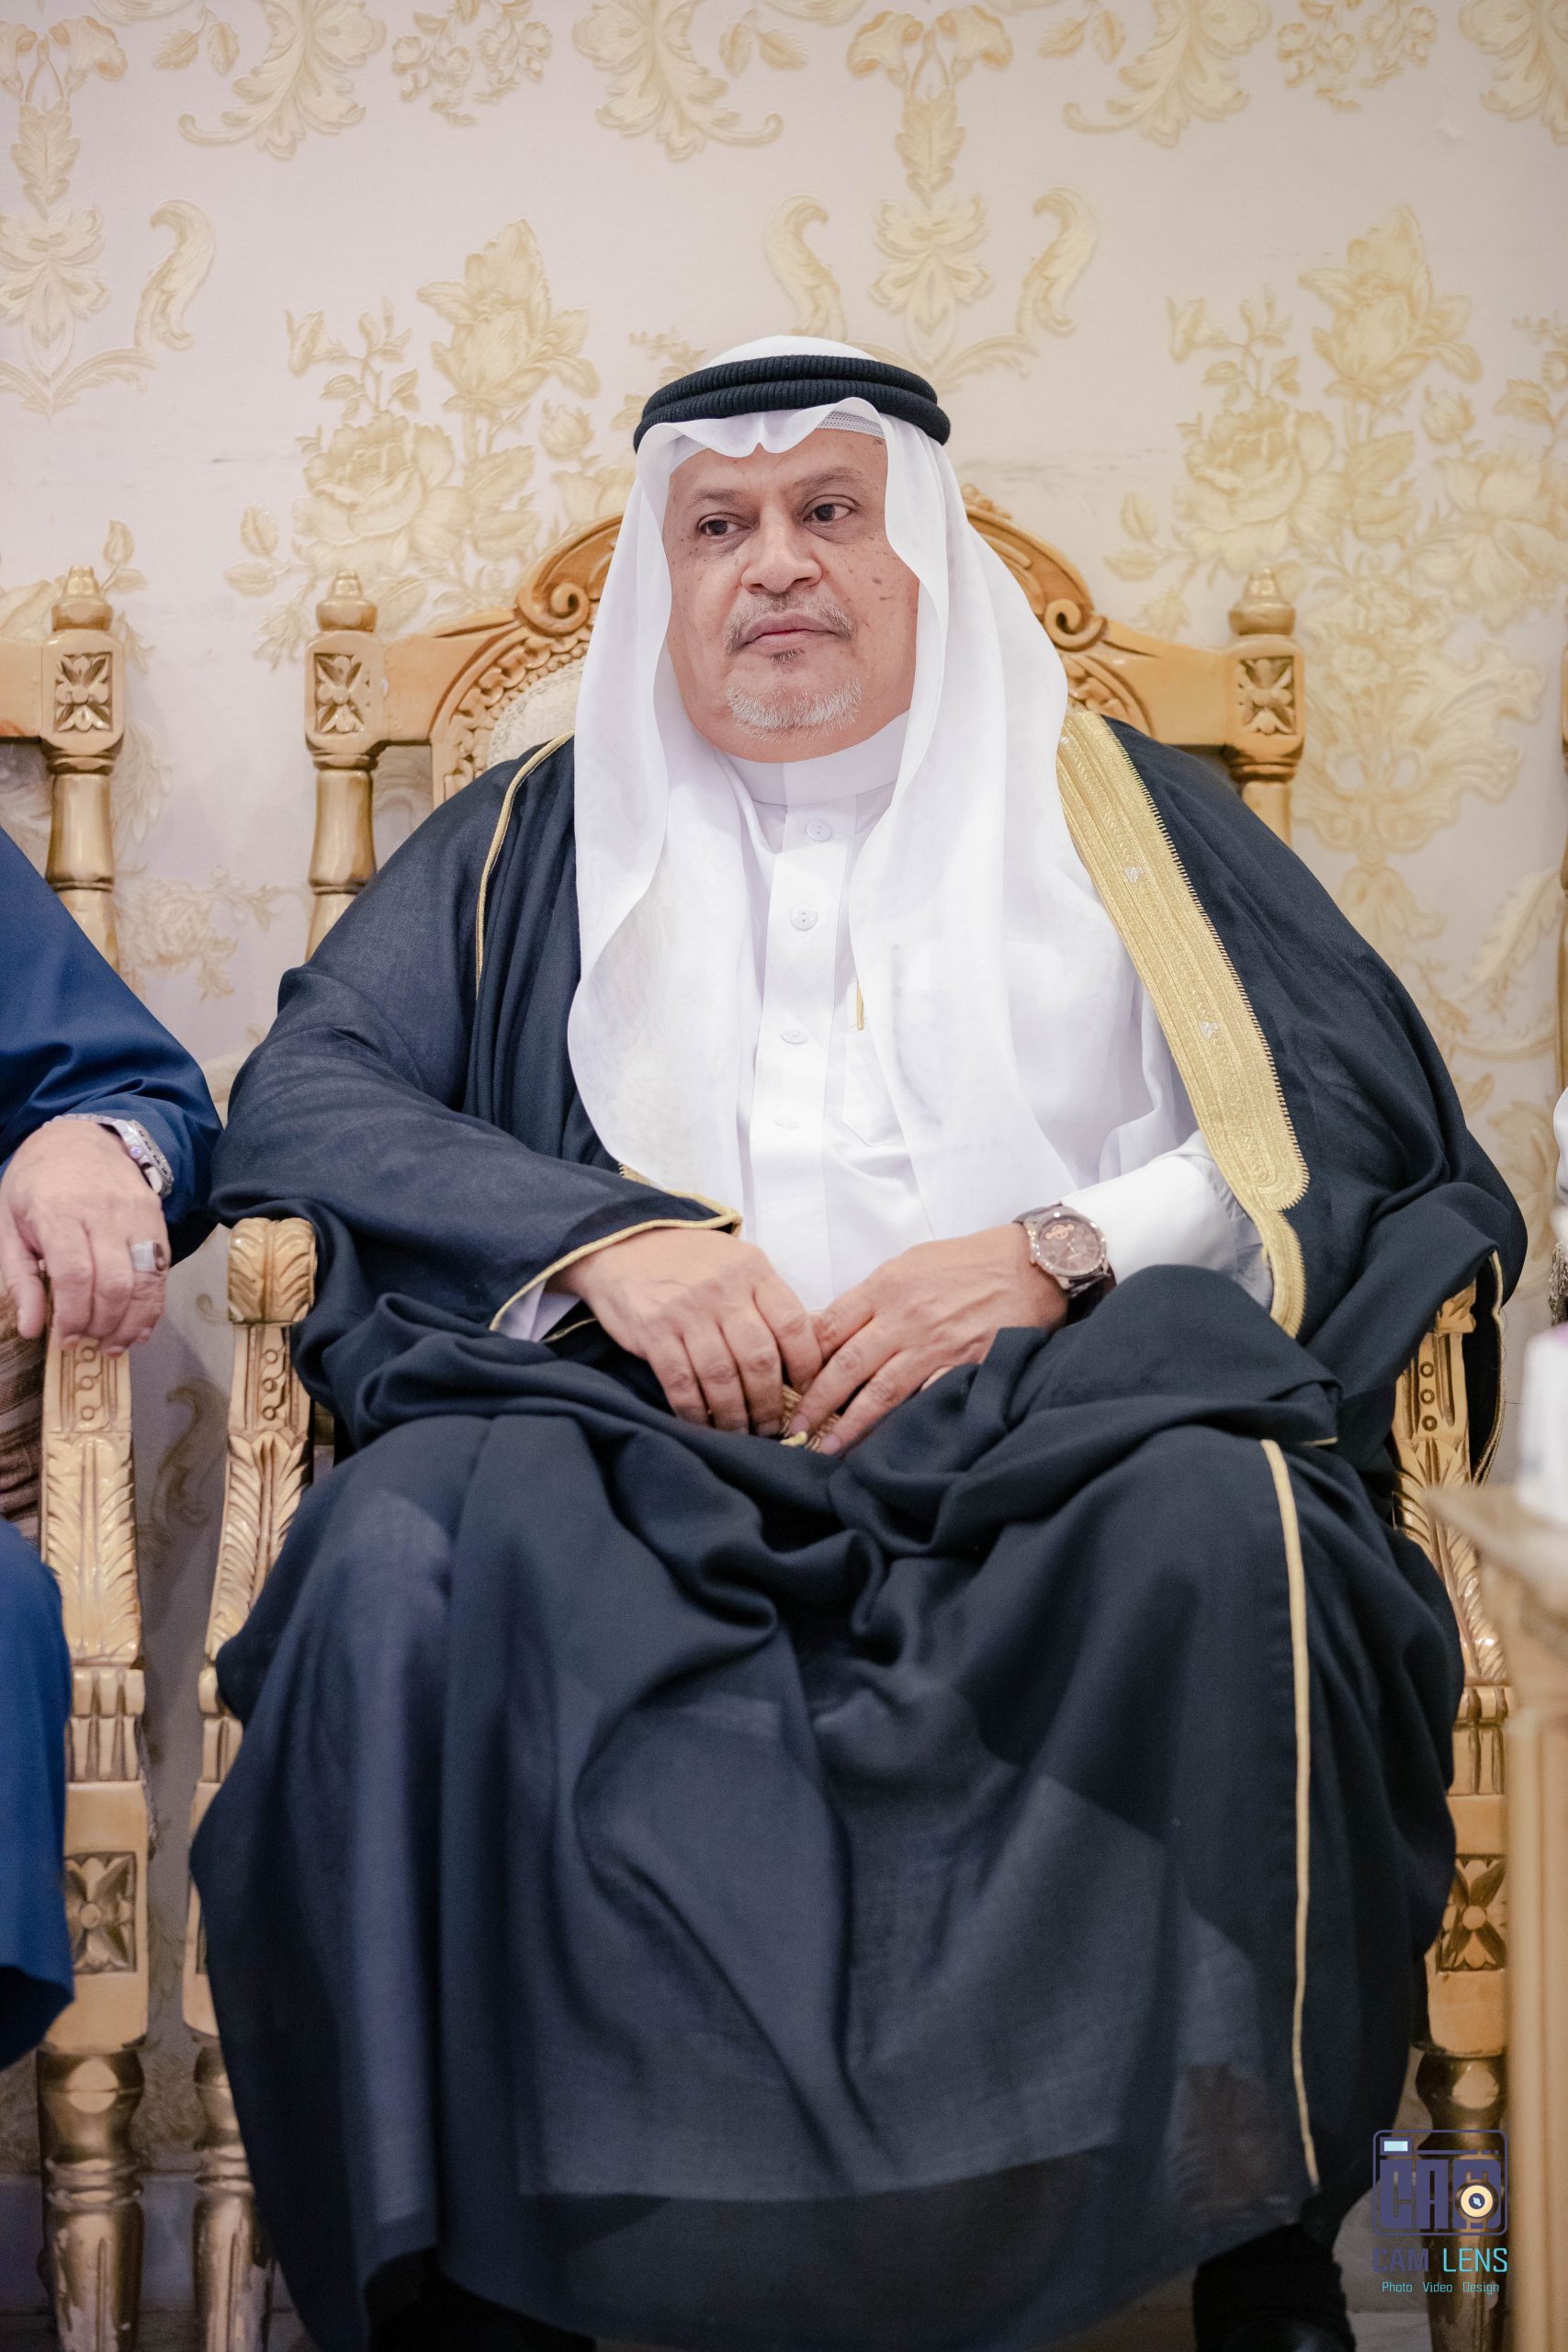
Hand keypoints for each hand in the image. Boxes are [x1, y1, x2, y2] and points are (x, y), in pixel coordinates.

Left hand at [0, 1119, 170, 1349]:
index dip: (73, 1315)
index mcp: (58, 1210)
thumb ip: (19, 1278)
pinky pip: (161, 1271)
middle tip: (88, 1343)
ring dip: (133, 1322)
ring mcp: (136, 1215)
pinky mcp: (156, 1220)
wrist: (82, 1138)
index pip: (74, 1274)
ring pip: (146, 1281)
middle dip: (103, 1324)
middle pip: (114, 1283)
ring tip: (114, 1345)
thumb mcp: (8, 1224)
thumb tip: (32, 1328)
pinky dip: (153, 1305)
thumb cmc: (37, 1182)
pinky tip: (138, 1326)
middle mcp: (103, 1212)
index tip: (65, 1339)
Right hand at [561, 1225, 823, 1435]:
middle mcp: (722, 1290)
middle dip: (769, 1402)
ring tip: (741, 1431)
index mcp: (752, 1270)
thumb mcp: (737, 1264)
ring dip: (734, 1415)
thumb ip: (765, 1300)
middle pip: (759, 1358)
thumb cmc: (690, 1262)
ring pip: (721, 1378)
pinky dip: (694, 1411)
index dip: (807, 1365)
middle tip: (771, 1425)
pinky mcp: (653, 1331)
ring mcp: (686, 1311)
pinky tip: (702, 1423)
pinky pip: (681, 1383)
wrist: (625, 1244)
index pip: (793, 1324)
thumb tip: (803, 1353)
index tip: (808, 1391)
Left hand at [787, 1223, 1066, 1454]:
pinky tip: (885, 1445)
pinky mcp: (962, 1367)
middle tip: (793, 1429)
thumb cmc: (967, 1263)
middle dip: (816, 1402)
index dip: (803, 1359)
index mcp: (884, 1288)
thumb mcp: (908, 1264)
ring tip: (827, 1449)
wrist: (1030, 1266)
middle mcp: (903, 1319)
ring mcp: (933, 1346)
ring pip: (880, 1392)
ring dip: (849, 1425)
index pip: (828, 1328)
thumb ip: (871, 1297)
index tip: (786, 1384)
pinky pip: (924, 1400)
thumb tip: (830, 1329)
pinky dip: (902, 1423)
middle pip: (846, 1366)